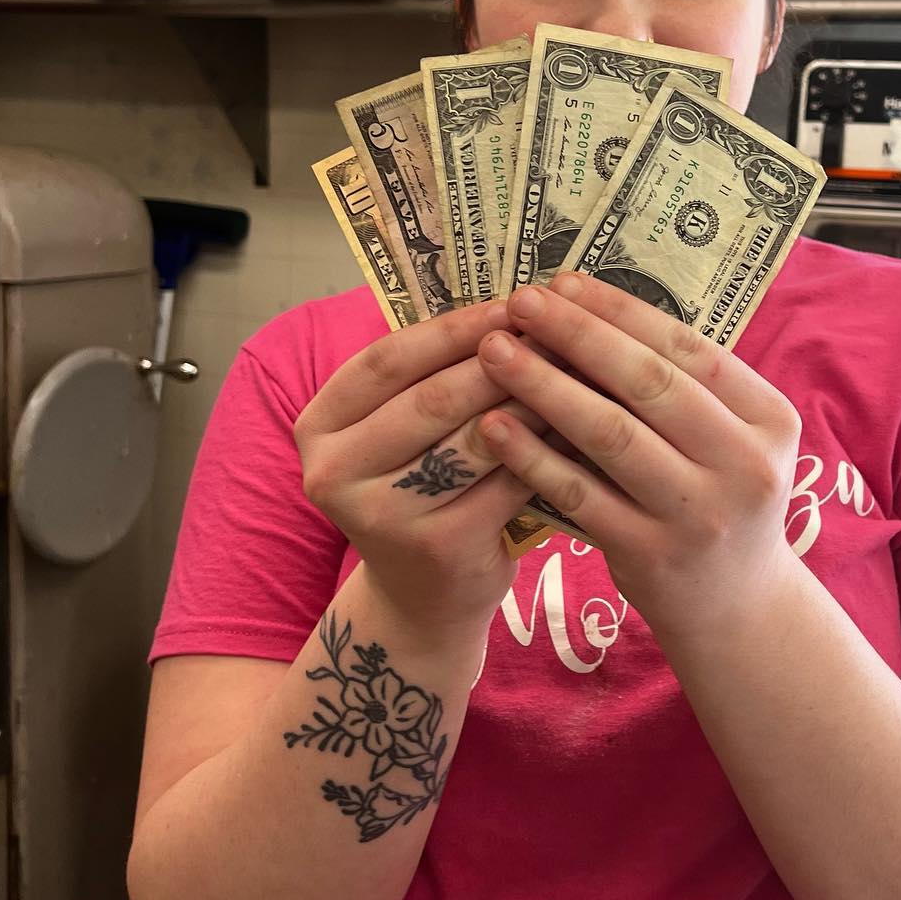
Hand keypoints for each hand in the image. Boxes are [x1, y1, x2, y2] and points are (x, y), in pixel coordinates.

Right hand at [294, 301, 545, 638]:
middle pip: (431, 397)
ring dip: (532, 397)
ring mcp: (383, 516)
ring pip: (474, 437)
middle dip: (502, 359)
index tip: (509, 303)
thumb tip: (510, 304)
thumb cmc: (418, 488)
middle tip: (557, 329)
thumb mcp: (397, 430)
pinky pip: (507, 479)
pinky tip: (581, 422)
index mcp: (319, 426)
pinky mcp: (439, 546)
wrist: (419, 596)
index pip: (387, 359)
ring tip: (576, 366)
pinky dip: (548, 446)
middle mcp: (334, 472)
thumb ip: (430, 373)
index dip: (452, 328)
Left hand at [474, 272, 801, 639]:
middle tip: (521, 302)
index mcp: (771, 419)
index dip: (621, 311)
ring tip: (495, 352)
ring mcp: (698, 513)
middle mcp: (745, 464)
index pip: (689, 347)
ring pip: (611, 434)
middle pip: (649, 383)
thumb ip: (680, 387)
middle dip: (578, 334)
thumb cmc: (718, 499)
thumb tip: (585, 309)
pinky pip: (580, 493)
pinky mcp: (651, 555)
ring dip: (545, 386)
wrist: (737, 608)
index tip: (563, 282)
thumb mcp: (730, 439)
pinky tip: (493, 425)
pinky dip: (534, 455)